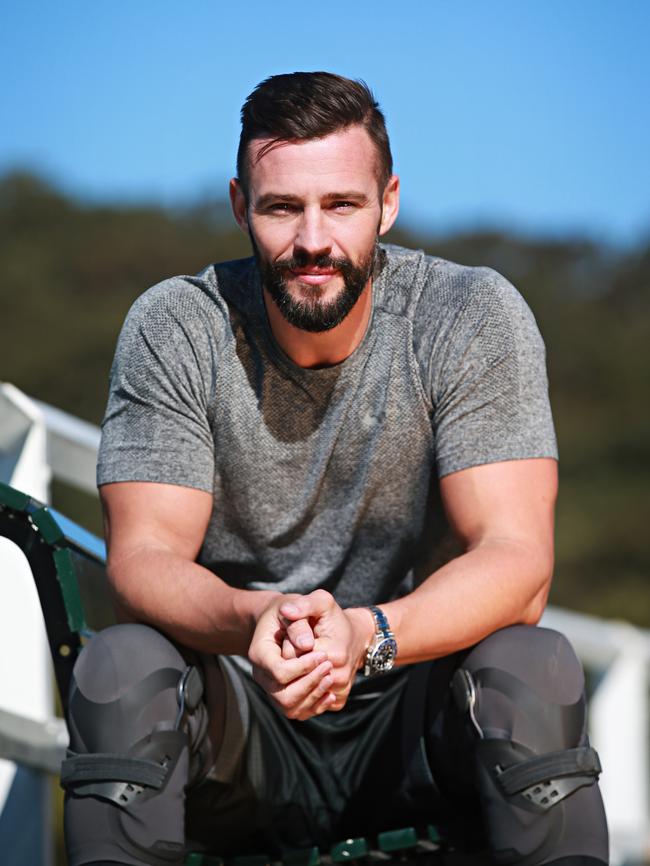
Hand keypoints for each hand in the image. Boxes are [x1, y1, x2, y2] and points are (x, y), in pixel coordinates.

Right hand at [248, 594, 335, 719]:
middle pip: (283, 695)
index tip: (323, 654)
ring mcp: (271, 688)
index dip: (303, 666)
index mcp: (260, 652)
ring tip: (330, 678)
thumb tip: (306, 644)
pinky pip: (297, 712)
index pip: (280, 671)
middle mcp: (261, 674)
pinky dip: (315, 706)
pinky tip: (329, 693)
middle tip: (329, 666)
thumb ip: (300, 616)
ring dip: (314, 696)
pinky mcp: (283, 696)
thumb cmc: (291, 610)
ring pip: (290, 708)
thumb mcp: (295, 602)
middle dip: (310, 683)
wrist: (285, 621)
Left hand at [280, 590, 373, 711]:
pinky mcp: (338, 701)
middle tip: (297, 650)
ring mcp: (338, 692)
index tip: (294, 636)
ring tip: (300, 663)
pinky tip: (305, 677)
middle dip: (288, 666)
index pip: (289, 660)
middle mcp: (338, 678)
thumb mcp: (322, 602)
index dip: (286, 647)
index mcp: (332, 653)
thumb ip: (304, 605)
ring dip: (293, 681)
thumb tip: (286, 611)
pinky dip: (301, 694)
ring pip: (298, 698)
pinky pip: (309, 706)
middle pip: (293, 680)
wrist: (356, 636)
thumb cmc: (335, 618)